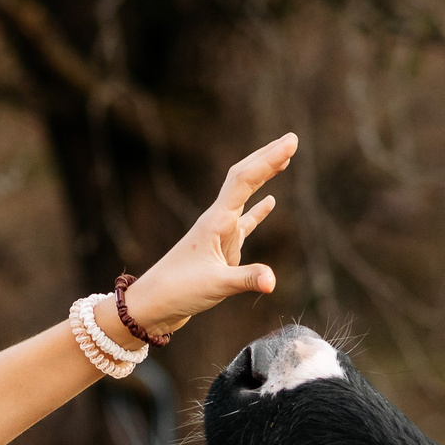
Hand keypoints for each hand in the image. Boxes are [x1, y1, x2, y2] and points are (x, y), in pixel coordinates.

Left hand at [120, 133, 295, 335]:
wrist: (152, 305)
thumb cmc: (177, 292)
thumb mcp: (215, 286)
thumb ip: (246, 279)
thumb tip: (273, 281)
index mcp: (216, 221)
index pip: (245, 180)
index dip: (269, 160)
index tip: (291, 143)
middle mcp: (217, 221)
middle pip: (243, 178)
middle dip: (267, 157)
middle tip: (292, 139)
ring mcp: (219, 234)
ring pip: (244, 196)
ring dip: (263, 176)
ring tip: (283, 158)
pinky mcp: (221, 249)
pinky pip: (244, 224)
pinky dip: (259, 212)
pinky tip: (271, 202)